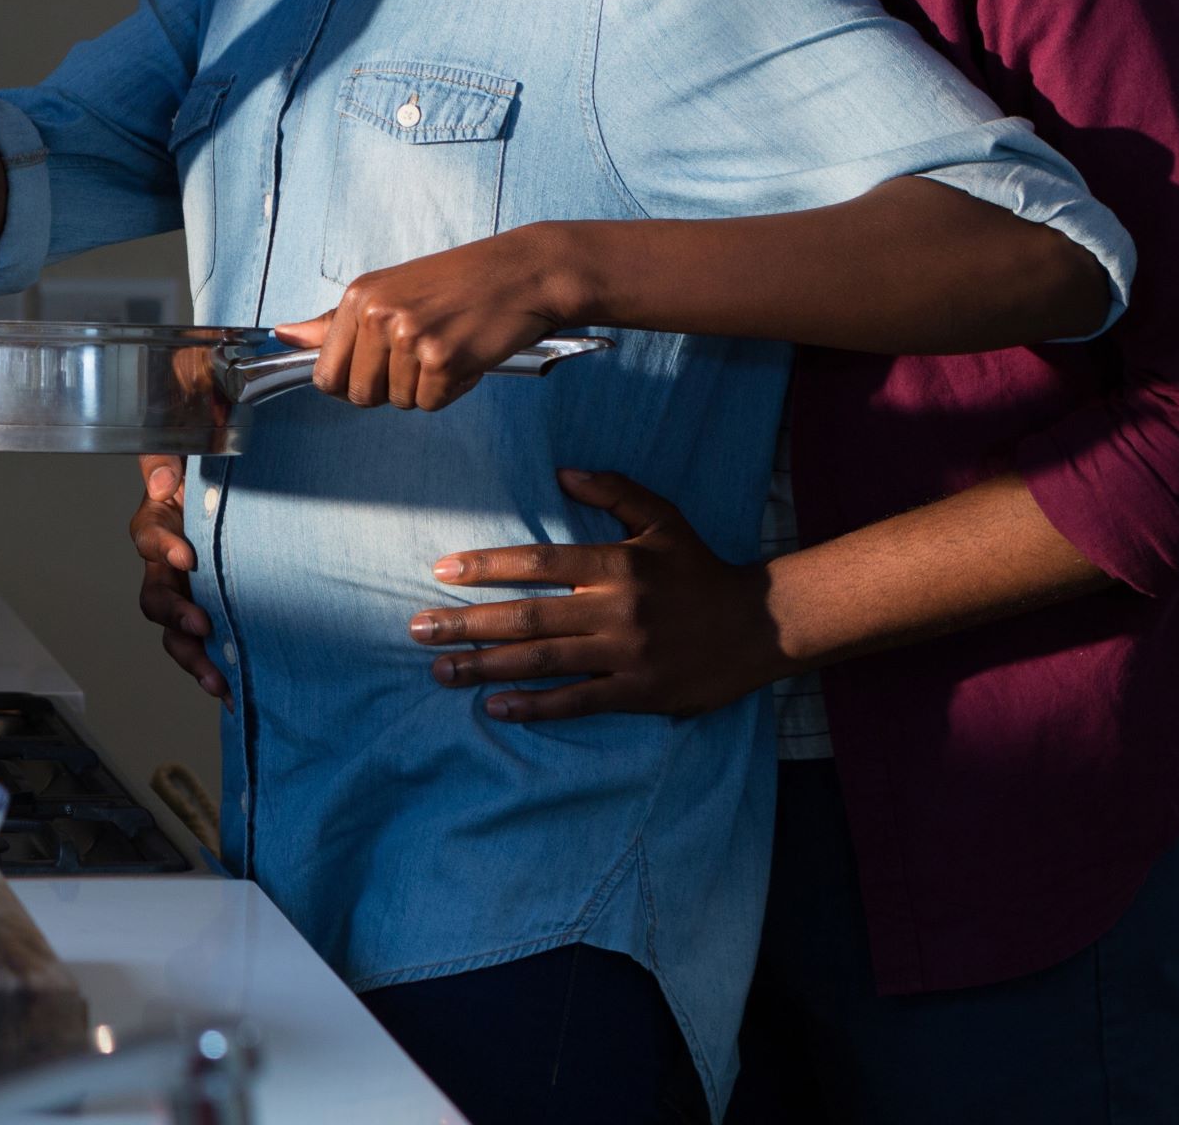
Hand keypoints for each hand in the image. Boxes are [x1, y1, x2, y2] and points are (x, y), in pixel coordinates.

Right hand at [128, 455, 228, 702]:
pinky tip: (236, 692)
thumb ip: (166, 460)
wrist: (242, 486)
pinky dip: (218, 669)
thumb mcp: (188, 452)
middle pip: (156, 598)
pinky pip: (208, 645)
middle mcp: (168, 565)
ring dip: (192, 658)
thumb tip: (164, 481)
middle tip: (200, 626)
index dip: (164, 548)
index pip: (149, 537)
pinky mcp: (215, 611)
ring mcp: (191, 592)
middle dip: (175, 617)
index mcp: (159, 524)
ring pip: (176, 632)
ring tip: (216, 681)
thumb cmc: (213, 469)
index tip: (187, 557)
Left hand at [276, 224, 584, 409]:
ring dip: (427, 386)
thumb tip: (285, 336)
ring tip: (449, 344)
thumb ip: (335, 323)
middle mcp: (378, 315)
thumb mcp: (389, 291)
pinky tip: (467, 353)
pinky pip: (433, 403)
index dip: (352, 382)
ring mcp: (410, 337)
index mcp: (358, 297)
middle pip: (359, 395)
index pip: (325, 374)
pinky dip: (454, 389)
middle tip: (422, 352)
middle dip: (390, 387)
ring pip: (398, 401)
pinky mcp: (443, 360)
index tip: (379, 366)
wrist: (523, 272)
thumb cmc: (460, 282)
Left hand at [408, 469, 791, 719]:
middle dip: (467, 623)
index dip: (488, 567)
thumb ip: (614, 491)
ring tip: (441, 669)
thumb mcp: (663, 519)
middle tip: (417, 629)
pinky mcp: (638, 692)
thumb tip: (561, 472)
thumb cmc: (700, 569)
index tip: (442, 571)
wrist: (760, 626)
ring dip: (486, 666)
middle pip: (528, 616)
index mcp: (617, 565)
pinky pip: (577, 701)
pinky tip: (493, 706)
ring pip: (544, 661)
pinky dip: (534, 706)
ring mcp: (625, 654)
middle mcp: (616, 609)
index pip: (539, 563)